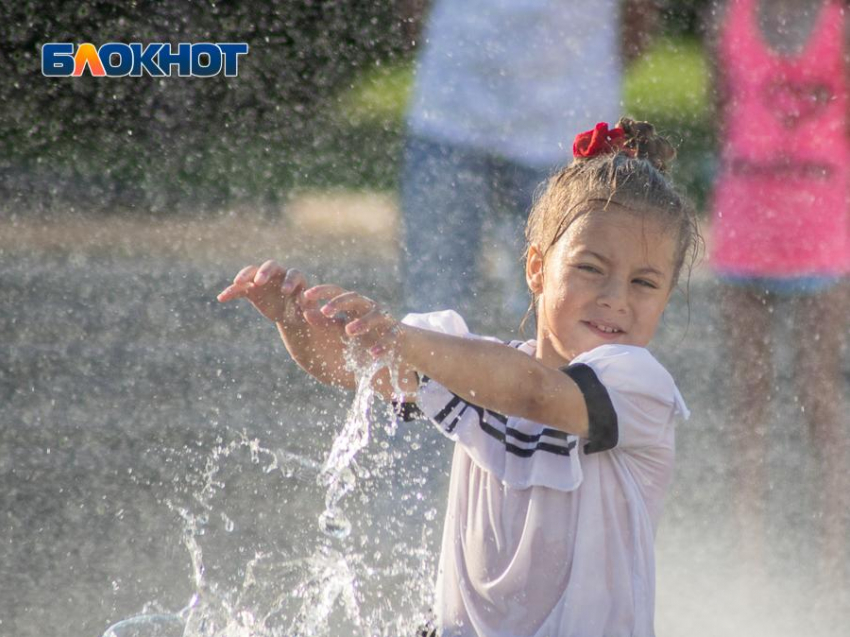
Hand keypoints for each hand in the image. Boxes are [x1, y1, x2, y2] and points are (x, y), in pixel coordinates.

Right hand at [217, 261, 338, 332]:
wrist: (293, 319)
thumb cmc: (305, 316)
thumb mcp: (310, 316)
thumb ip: (310, 312)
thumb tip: (308, 310)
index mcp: (298, 281)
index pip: (294, 275)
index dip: (290, 281)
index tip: (285, 292)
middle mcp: (280, 276)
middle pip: (272, 266)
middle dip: (266, 272)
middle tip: (260, 281)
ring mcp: (265, 280)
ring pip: (253, 272)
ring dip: (245, 275)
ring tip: (237, 283)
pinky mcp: (252, 289)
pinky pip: (240, 288)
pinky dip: (231, 291)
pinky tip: (221, 298)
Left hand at [304, 284, 401, 356]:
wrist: (401, 344)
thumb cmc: (367, 335)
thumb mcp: (345, 329)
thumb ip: (326, 323)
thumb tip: (305, 313)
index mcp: (354, 305)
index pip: (337, 291)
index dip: (322, 291)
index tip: (306, 295)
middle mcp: (369, 307)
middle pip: (355, 298)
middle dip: (340, 303)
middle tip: (325, 311)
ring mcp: (385, 319)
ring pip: (375, 315)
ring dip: (362, 322)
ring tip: (349, 331)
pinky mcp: (398, 333)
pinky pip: (392, 336)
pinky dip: (383, 344)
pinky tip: (373, 353)